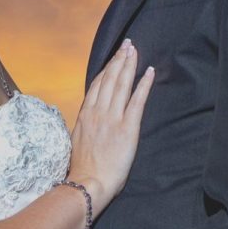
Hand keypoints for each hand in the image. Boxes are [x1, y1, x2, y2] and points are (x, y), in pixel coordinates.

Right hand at [66, 37, 153, 213]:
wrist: (88, 183)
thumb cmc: (83, 169)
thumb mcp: (77, 141)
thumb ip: (85, 126)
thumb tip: (89, 120)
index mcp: (85, 115)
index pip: (97, 84)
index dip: (106, 68)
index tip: (113, 57)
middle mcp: (97, 112)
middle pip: (109, 78)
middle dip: (119, 59)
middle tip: (127, 44)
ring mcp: (112, 118)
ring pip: (121, 84)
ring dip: (129, 65)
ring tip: (135, 50)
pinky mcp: (127, 127)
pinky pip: (137, 100)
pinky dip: (144, 84)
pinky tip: (150, 72)